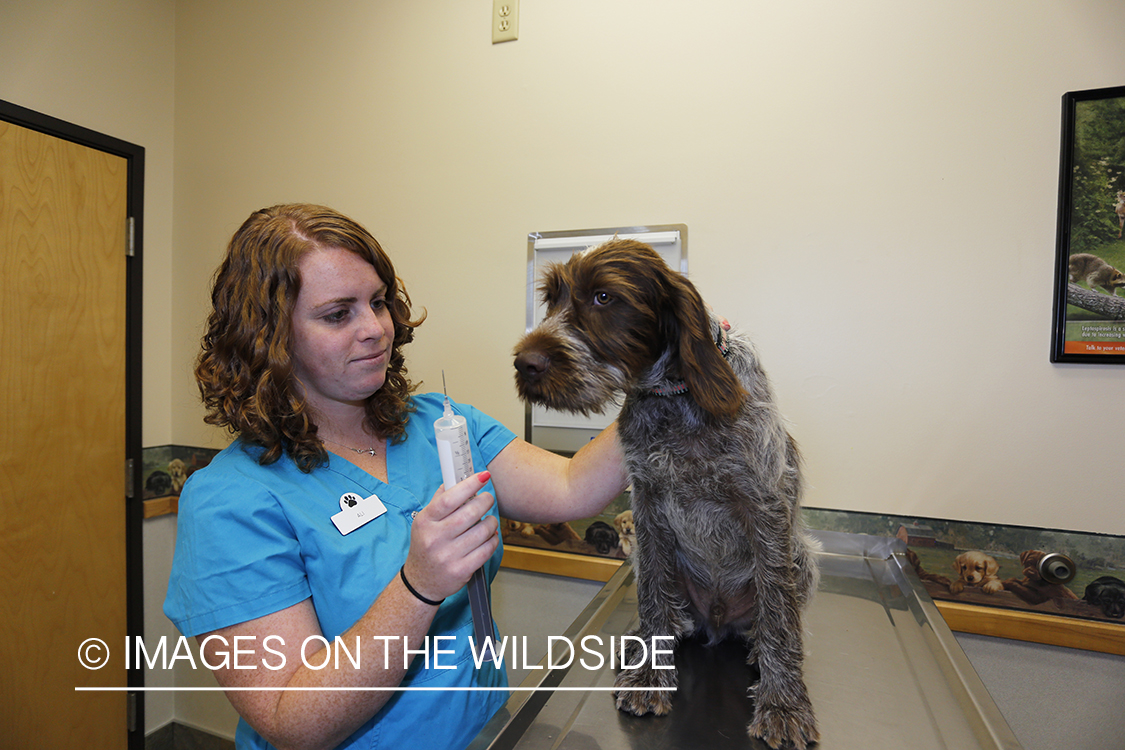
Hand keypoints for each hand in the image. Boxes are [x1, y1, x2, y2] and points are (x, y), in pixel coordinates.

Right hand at [403, 472, 498, 601]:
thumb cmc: (426, 546)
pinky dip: (493, 540)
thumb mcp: (425, 522)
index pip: (449, 499)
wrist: (421, 581)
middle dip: (485, 501)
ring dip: (492, 522)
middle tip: (488, 498)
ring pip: (482, 531)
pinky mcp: (461, 570)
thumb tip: (456, 478)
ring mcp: (448, 556)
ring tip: (489, 521)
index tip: (483, 476)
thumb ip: (440, 500)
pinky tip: (489, 537)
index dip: (469, 485)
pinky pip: (487, 549)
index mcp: (425, 522)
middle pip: (470, 513)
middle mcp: (435, 538)